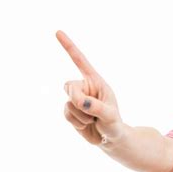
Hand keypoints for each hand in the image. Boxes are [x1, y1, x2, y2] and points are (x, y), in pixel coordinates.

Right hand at [56, 30, 123, 144]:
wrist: (110, 139)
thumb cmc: (114, 124)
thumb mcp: (110, 116)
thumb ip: (97, 107)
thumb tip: (80, 101)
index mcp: (96, 81)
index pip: (81, 61)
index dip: (69, 47)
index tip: (58, 32)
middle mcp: (84, 87)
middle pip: (70, 87)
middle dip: (78, 101)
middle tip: (91, 112)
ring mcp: (76, 99)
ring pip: (68, 104)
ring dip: (81, 116)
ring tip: (93, 119)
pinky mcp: (70, 111)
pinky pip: (66, 114)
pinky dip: (76, 122)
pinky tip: (86, 124)